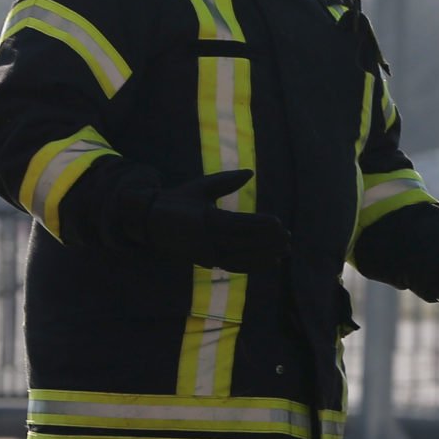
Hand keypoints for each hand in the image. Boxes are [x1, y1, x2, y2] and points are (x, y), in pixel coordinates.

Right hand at [140, 168, 289, 273]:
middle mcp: (204, 238)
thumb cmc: (177, 199)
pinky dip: (253, 266)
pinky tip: (271, 262)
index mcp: (204, 218)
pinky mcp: (205, 262)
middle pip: (243, 242)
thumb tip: (250, 172)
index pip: (238, 223)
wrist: (148, 221)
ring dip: (265, 256)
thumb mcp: (200, 187)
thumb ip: (226, 181)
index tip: (279, 222)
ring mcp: (204, 253)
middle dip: (268, 241)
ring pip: (240, 257)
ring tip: (285, 252)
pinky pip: (233, 266)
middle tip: (289, 238)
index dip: (260, 224)